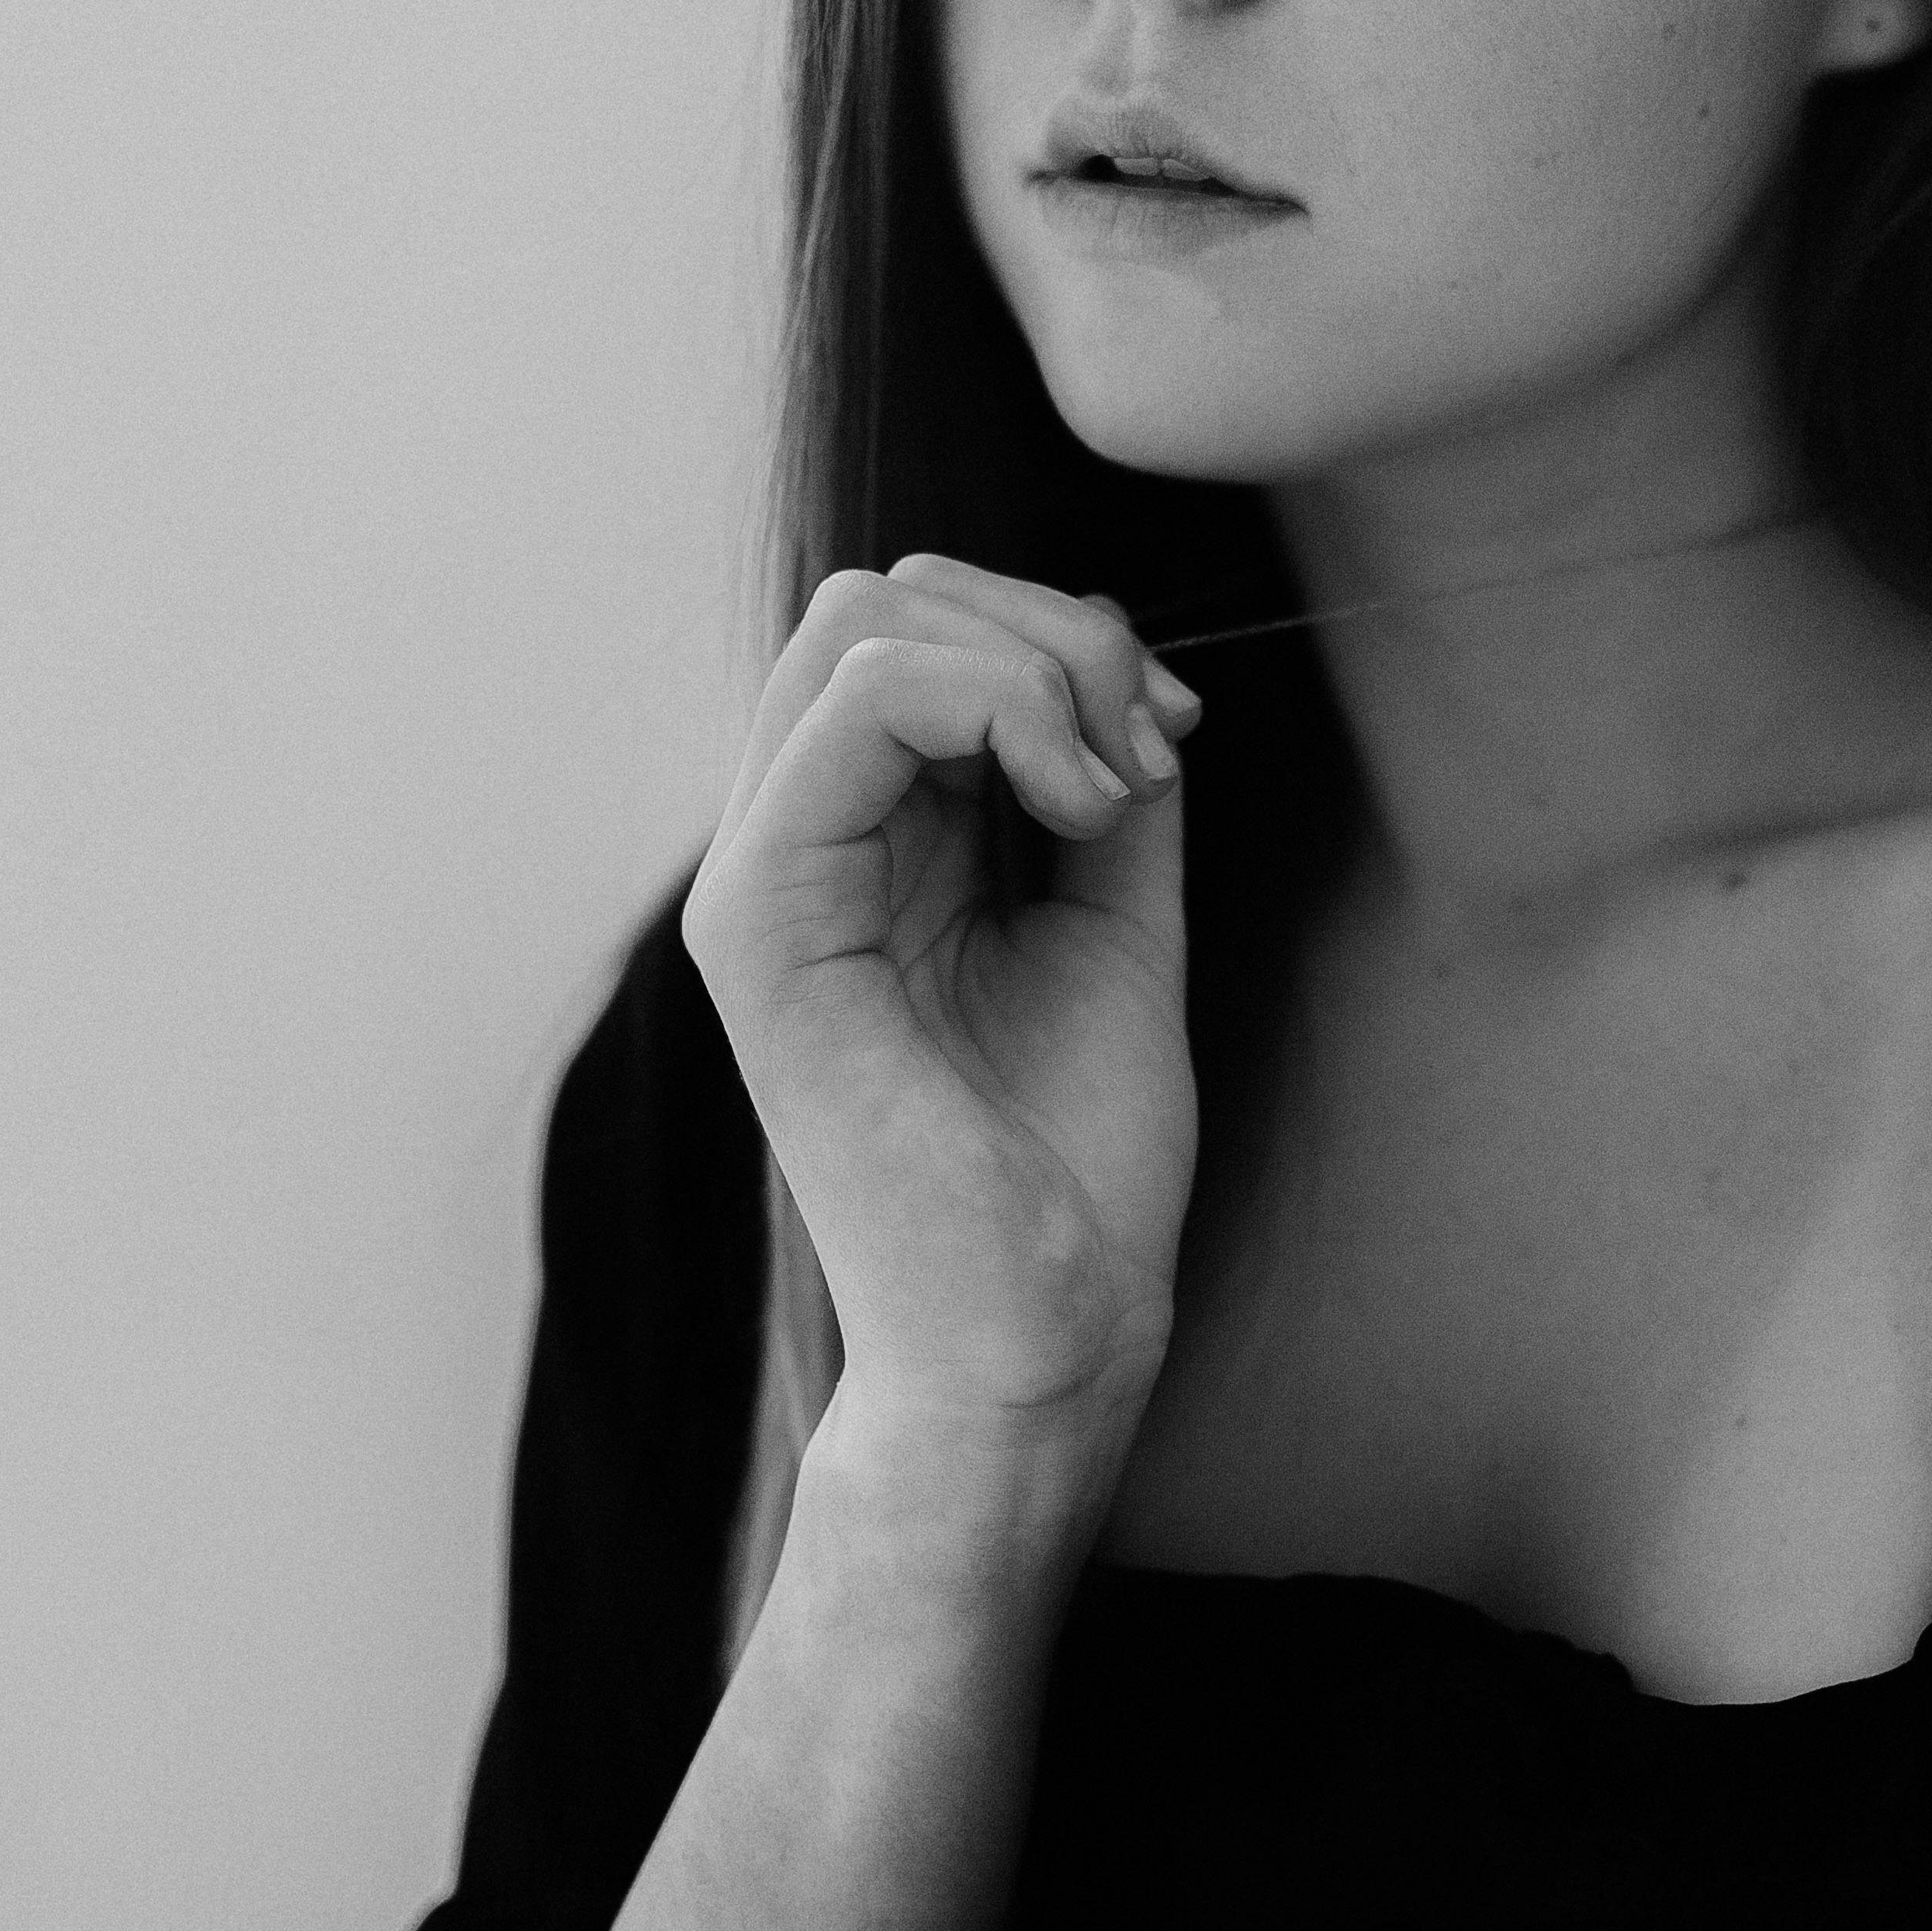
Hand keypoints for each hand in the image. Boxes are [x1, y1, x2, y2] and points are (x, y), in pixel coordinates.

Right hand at [682, 553, 1202, 1449]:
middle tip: (1149, 753)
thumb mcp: (1115, 917)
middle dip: (1047, 629)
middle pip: (878, 597)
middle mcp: (792, 848)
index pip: (913, 629)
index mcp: (860, 847)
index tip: (1171, 739)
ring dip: (1033, 664)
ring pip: (860, 620)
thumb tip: (1122, 653)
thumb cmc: (1073, 1164)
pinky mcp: (763, 923)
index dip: (1059, 637)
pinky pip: (856, 706)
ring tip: (1113, 789)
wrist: (1045, 1333)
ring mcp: (760, 880)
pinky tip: (1079, 805)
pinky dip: (999, 707)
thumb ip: (1102, 778)